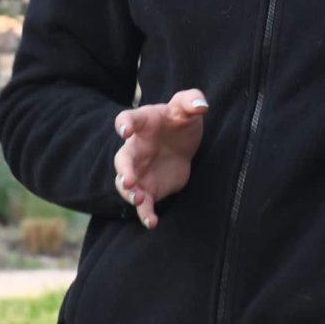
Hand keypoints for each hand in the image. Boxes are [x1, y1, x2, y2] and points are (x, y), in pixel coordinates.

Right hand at [112, 89, 207, 229]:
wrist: (181, 143)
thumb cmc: (179, 120)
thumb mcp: (187, 106)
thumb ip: (192, 100)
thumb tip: (201, 105)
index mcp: (142, 124)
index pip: (128, 120)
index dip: (124, 124)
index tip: (124, 129)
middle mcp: (134, 149)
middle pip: (122, 160)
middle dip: (124, 171)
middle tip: (129, 180)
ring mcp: (139, 171)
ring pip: (127, 185)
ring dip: (130, 193)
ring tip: (139, 200)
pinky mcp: (149, 188)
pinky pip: (143, 204)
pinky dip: (145, 214)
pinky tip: (152, 223)